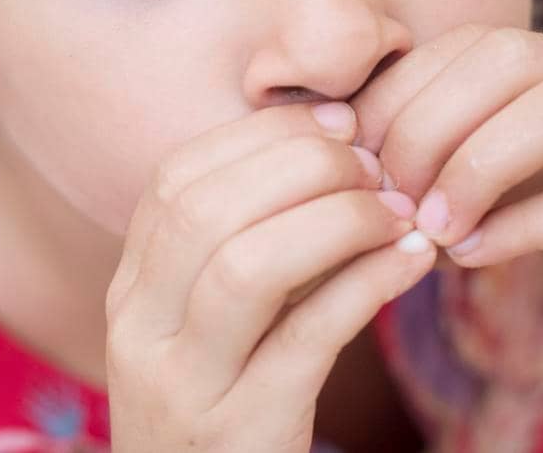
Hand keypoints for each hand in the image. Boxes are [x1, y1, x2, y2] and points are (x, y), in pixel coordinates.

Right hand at [104, 102, 437, 451]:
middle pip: (207, 210)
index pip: (176, 177)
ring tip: (398, 212)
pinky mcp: (242, 432)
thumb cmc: (229, 405)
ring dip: (336, 221)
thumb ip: (250, 241)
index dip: (262, 134)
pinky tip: (412, 261)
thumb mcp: (213, 324)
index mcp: (130, 289)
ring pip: (247, 268)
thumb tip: (337, 142)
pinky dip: (364, 286)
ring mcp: (183, 386)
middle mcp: (138, 330)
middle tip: (378, 165)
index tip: (339, 121)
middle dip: (303, 166)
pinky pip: (306, 339)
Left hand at [350, 24, 542, 308]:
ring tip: (427, 227)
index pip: (458, 50)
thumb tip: (395, 202)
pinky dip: (533, 223)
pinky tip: (478, 256)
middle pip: (495, 61)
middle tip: (381, 199)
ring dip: (473, 163)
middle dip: (418, 125)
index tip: (344, 160)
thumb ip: (493, 171)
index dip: (389, 97)